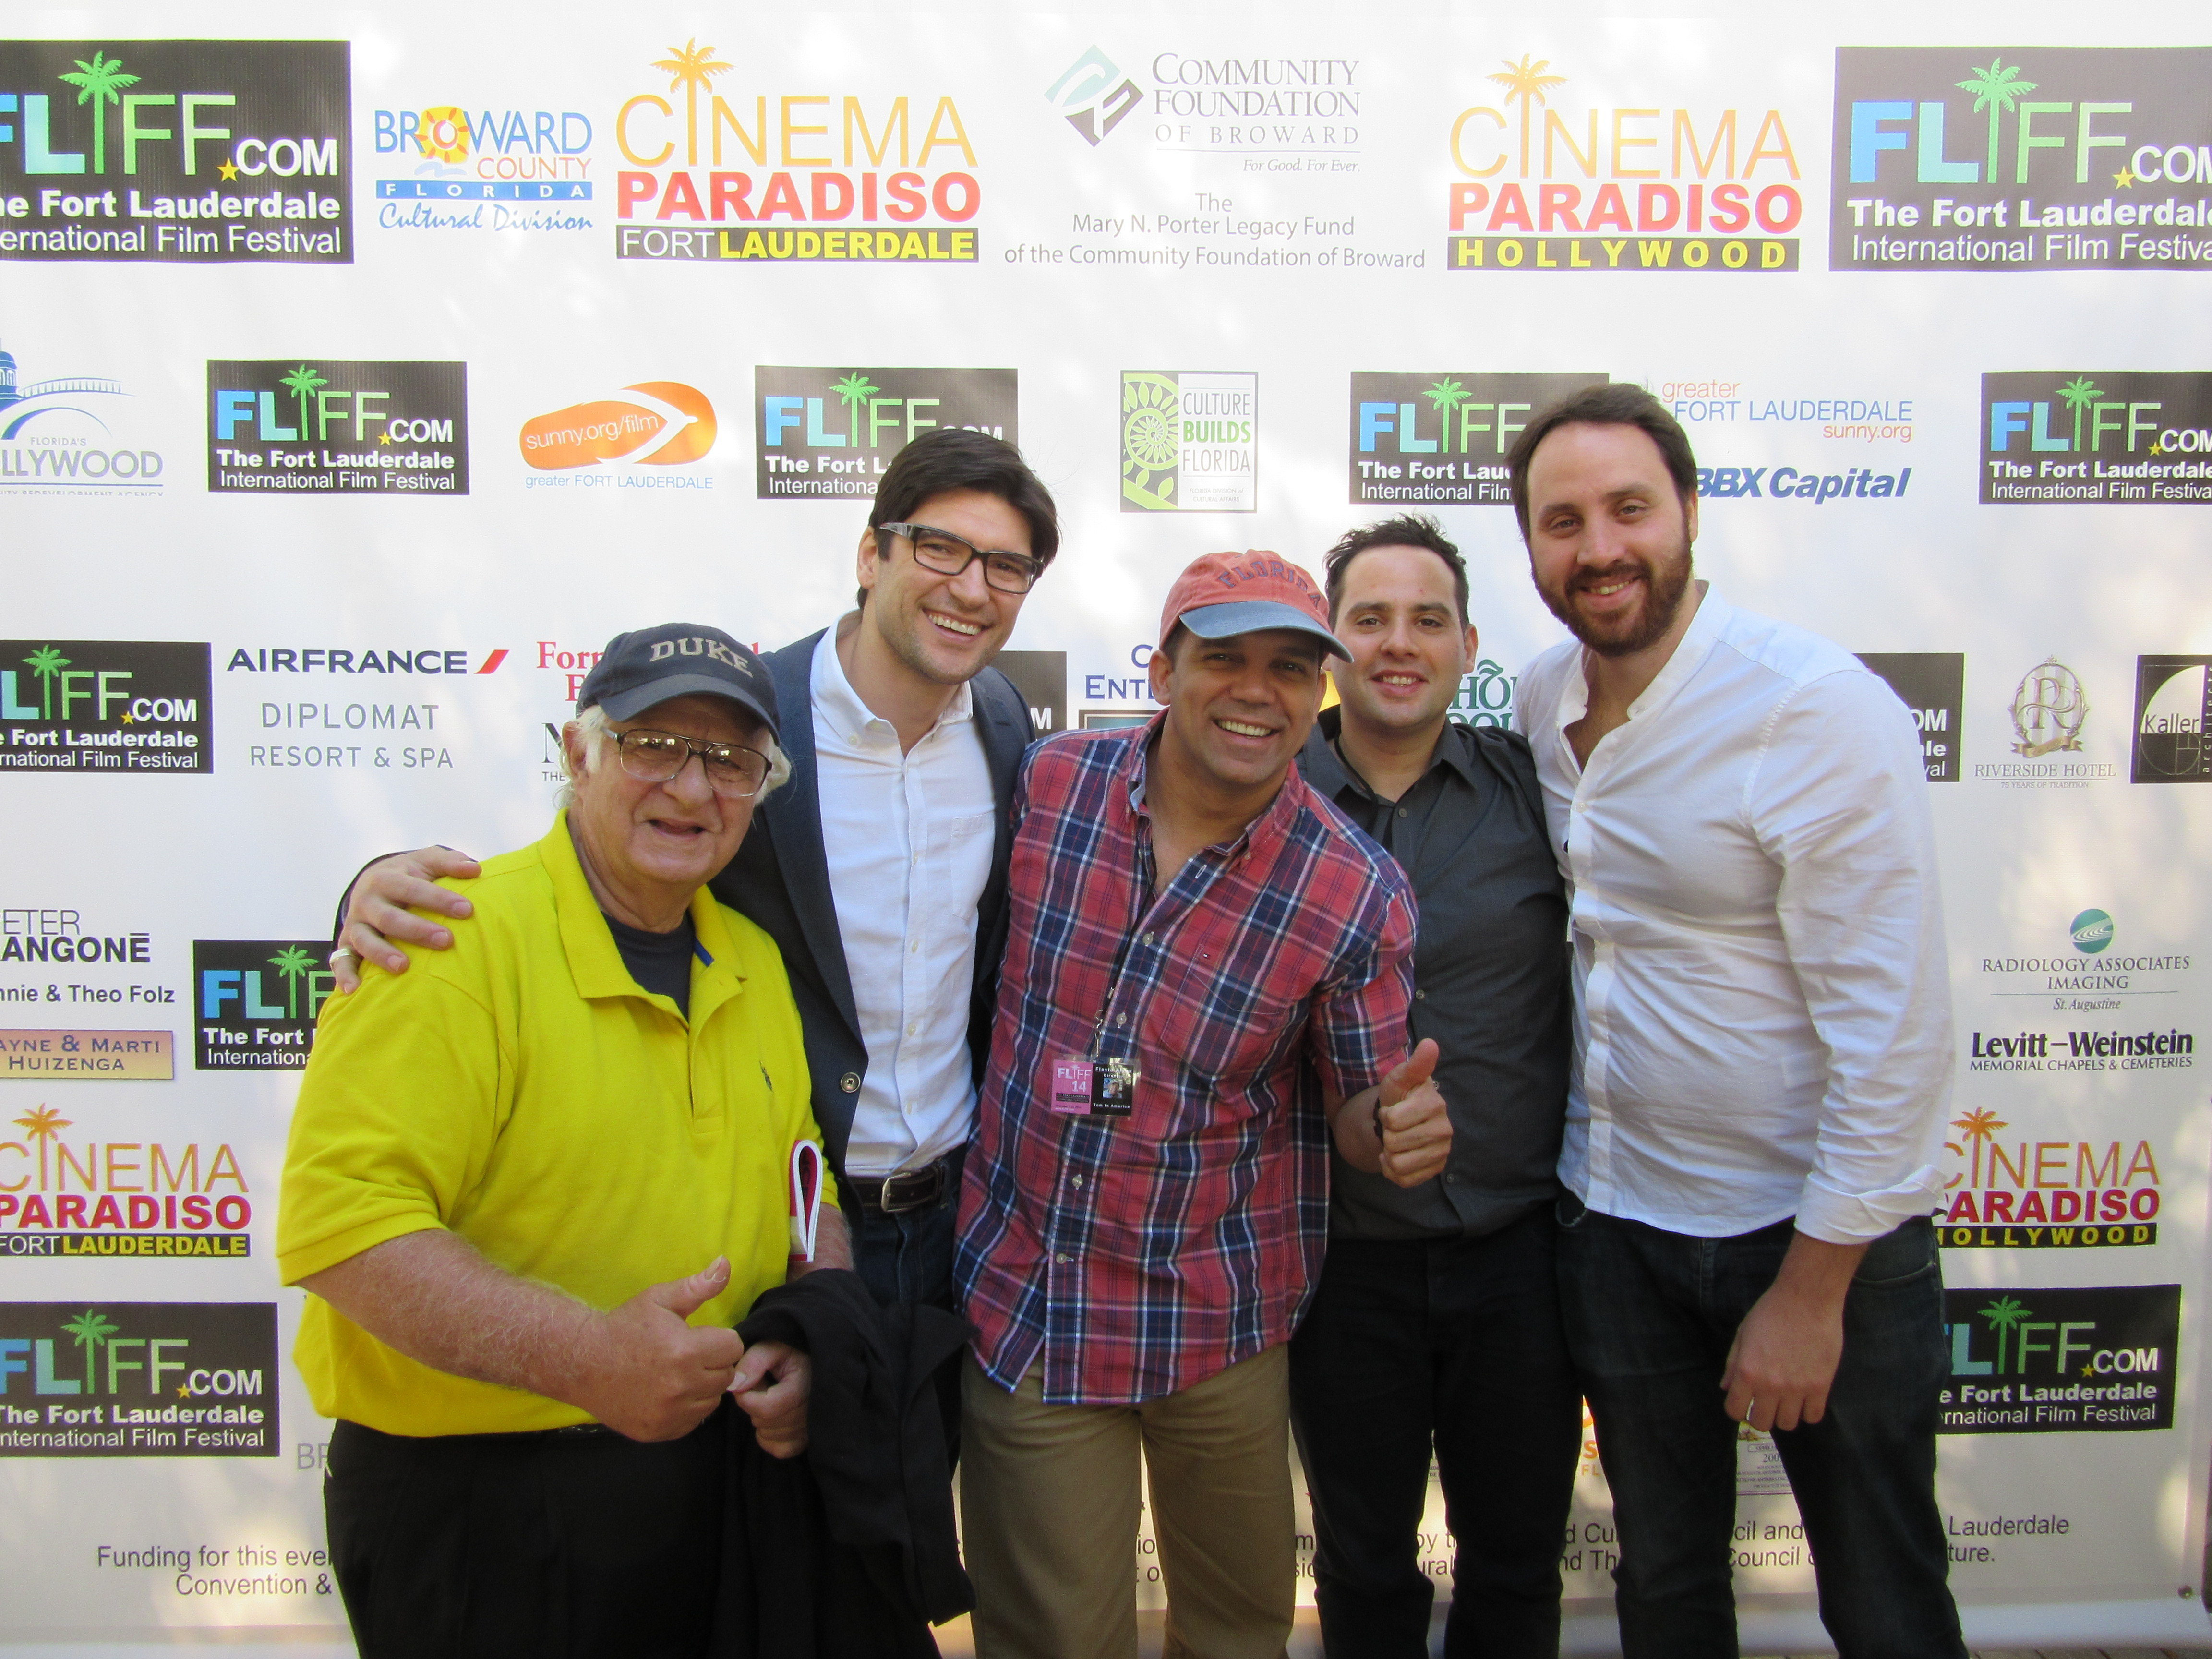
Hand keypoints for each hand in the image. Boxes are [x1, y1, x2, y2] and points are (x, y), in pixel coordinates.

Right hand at [332, 846, 480, 990]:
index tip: (467, 910)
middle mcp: (367, 902)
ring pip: (365, 940)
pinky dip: (344, 975)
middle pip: (390, 918)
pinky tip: (353, 990)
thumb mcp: (427, 861)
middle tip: (446, 940)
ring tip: (403, 967)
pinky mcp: (346, 945)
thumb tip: (475, 870)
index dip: (439, 899)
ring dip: (382, 954)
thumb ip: (450, 862)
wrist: (374, 881)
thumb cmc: (411, 874)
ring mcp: (355, 925)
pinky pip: (341, 961)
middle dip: (417, 930)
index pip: (412, 889)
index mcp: (386, 878)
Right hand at [570, 1257, 744, 1442]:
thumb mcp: (659, 1299)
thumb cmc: (624, 1327)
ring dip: (702, 1387)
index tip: (701, 1337)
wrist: (581, 1362)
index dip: (719, 1339)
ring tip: (677, 1373)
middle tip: (688, 1355)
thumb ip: (698, 1286)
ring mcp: (670, 1414)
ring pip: (711, 1400)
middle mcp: (682, 1387)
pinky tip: (667, 1393)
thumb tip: (725, 1264)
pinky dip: (686, 1409)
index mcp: (687, 1351)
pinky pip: (692, 1421)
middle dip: (713, 1362)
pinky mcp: (660, 1431)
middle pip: (726, 1376)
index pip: (734, 1348)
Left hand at [732, 1340, 811, 1458]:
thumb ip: (753, 1362)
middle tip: (762, 1388)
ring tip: (771, 1399)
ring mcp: (810, 1429)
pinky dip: (769, 1438)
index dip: (747, 1398)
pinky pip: (780, 1450)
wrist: (813, 1365)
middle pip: (766, 1423)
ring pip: (771, 1436)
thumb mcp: (772, 1348)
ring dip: (761, 1421)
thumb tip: (736, 1386)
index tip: (746, 1383)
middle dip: (754, 1406)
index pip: (766, 1408)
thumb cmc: (790, 1355)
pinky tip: (773, 1418)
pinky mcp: (806, 1440)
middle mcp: (811, 1413)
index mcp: (803, 1387)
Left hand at [1374, 1039, 1451, 1187]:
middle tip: (1394, 1127)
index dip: (1385, 1115)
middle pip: (1393, 1143)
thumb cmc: (1401, 1096)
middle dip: (1386, 1135)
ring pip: (1398, 1164)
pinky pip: (1403, 1179)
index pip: (1392, 1120)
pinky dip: (1392, 1170)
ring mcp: (1441, 1152)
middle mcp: (1444, 1130)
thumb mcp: (1401, 1078)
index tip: (1392, 1109)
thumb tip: (1430, 1043)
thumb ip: (1415, 1064)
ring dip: (1388, 1154)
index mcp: (1435, 1104)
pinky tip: (1397, 1156)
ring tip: (1395, 1142)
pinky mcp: (1435, 1170)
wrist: (1405, 1120)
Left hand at [1720, 1235, 1864, 1430]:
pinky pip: (1813, 1416)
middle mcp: (1770, 1386)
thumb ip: (1732, 1364)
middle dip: (1760, 1415)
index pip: (1735, 1411)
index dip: (1737, 1409)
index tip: (1744, 1403)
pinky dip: (1808, 1411)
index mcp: (1747, 1372)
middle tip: (1765, 1402)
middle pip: (1762, 1423)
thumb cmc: (1770, 1312)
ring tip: (1786, 1400)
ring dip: (1784, 1415)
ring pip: (1788, 1424)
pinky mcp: (1820, 1387)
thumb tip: (1726, 1388)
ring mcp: (1797, 1389)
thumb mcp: (1743, 1334)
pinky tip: (1805, 1398)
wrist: (1807, 1299)